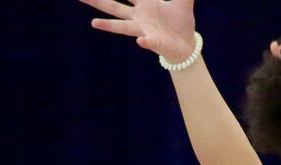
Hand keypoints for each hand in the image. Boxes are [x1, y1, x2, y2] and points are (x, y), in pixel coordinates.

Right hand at [78, 0, 196, 62]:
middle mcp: (138, 17)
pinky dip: (145, 42)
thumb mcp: (184, 1)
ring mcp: (143, 30)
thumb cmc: (181, 21)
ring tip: (93, 23)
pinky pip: (149, 42)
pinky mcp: (154, 42)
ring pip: (122, 26)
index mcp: (144, 3)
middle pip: (114, 6)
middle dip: (98, 1)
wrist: (186, 45)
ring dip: (108, 25)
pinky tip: (141, 41)